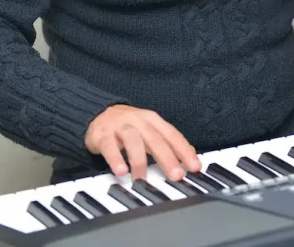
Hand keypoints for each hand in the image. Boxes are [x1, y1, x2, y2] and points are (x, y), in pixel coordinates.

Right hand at [84, 104, 201, 180]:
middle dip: (167, 158)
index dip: (184, 150)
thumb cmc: (128, 125)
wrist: (98, 113)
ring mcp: (120, 126)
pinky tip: (121, 172)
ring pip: (133, 141)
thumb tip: (190, 156)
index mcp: (152, 120)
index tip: (195, 166)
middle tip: (176, 175)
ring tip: (143, 180)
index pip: (172, 134)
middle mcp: (138, 120)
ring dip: (139, 161)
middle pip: (155, 138)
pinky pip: (110, 147)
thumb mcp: (149, 129)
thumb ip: (167, 142)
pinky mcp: (103, 134)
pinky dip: (116, 159)